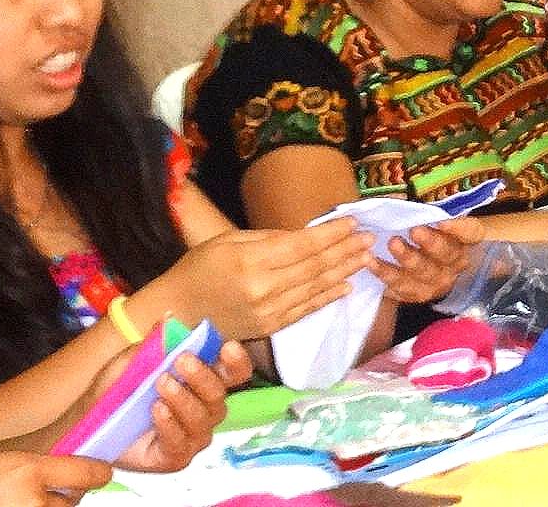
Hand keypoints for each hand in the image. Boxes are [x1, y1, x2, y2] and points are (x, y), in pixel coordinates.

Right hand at [0, 453, 113, 506]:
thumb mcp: (0, 462)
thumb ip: (37, 469)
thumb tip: (72, 476)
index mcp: (27, 471)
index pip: (88, 473)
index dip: (98, 473)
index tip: (102, 474)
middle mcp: (30, 502)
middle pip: (74, 502)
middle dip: (66, 496)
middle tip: (47, 492)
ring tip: (19, 501)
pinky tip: (11, 506)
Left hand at [101, 341, 251, 472]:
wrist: (87, 425)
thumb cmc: (115, 391)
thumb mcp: (130, 361)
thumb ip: (152, 343)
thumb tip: (169, 318)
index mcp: (202, 383)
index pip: (234, 373)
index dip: (237, 362)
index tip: (227, 347)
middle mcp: (204, 409)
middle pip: (219, 395)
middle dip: (202, 377)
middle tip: (181, 361)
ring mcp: (192, 436)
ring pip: (203, 419)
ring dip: (184, 399)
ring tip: (161, 385)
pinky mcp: (176, 457)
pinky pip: (182, 443)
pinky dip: (171, 425)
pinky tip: (157, 410)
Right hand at [149, 219, 372, 339]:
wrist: (177, 313)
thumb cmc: (200, 269)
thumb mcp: (229, 240)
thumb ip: (269, 238)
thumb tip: (306, 235)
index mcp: (252, 261)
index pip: (303, 245)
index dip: (331, 233)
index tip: (353, 222)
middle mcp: (264, 288)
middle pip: (315, 266)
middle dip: (346, 250)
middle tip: (370, 238)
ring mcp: (269, 311)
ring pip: (316, 288)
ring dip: (345, 271)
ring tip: (367, 257)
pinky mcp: (270, 327)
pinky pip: (306, 309)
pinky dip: (328, 297)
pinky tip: (347, 286)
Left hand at [372, 217, 485, 304]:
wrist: (432, 266)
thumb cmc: (434, 234)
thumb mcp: (440, 220)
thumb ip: (432, 210)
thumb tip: (410, 199)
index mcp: (467, 241)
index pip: (470, 233)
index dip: (458, 228)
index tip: (442, 221)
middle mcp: (456, 264)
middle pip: (446, 255)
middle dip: (431, 243)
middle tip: (415, 230)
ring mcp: (437, 282)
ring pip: (424, 273)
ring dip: (407, 259)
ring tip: (392, 243)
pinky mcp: (418, 293)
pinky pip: (402, 287)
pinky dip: (386, 274)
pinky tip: (372, 262)